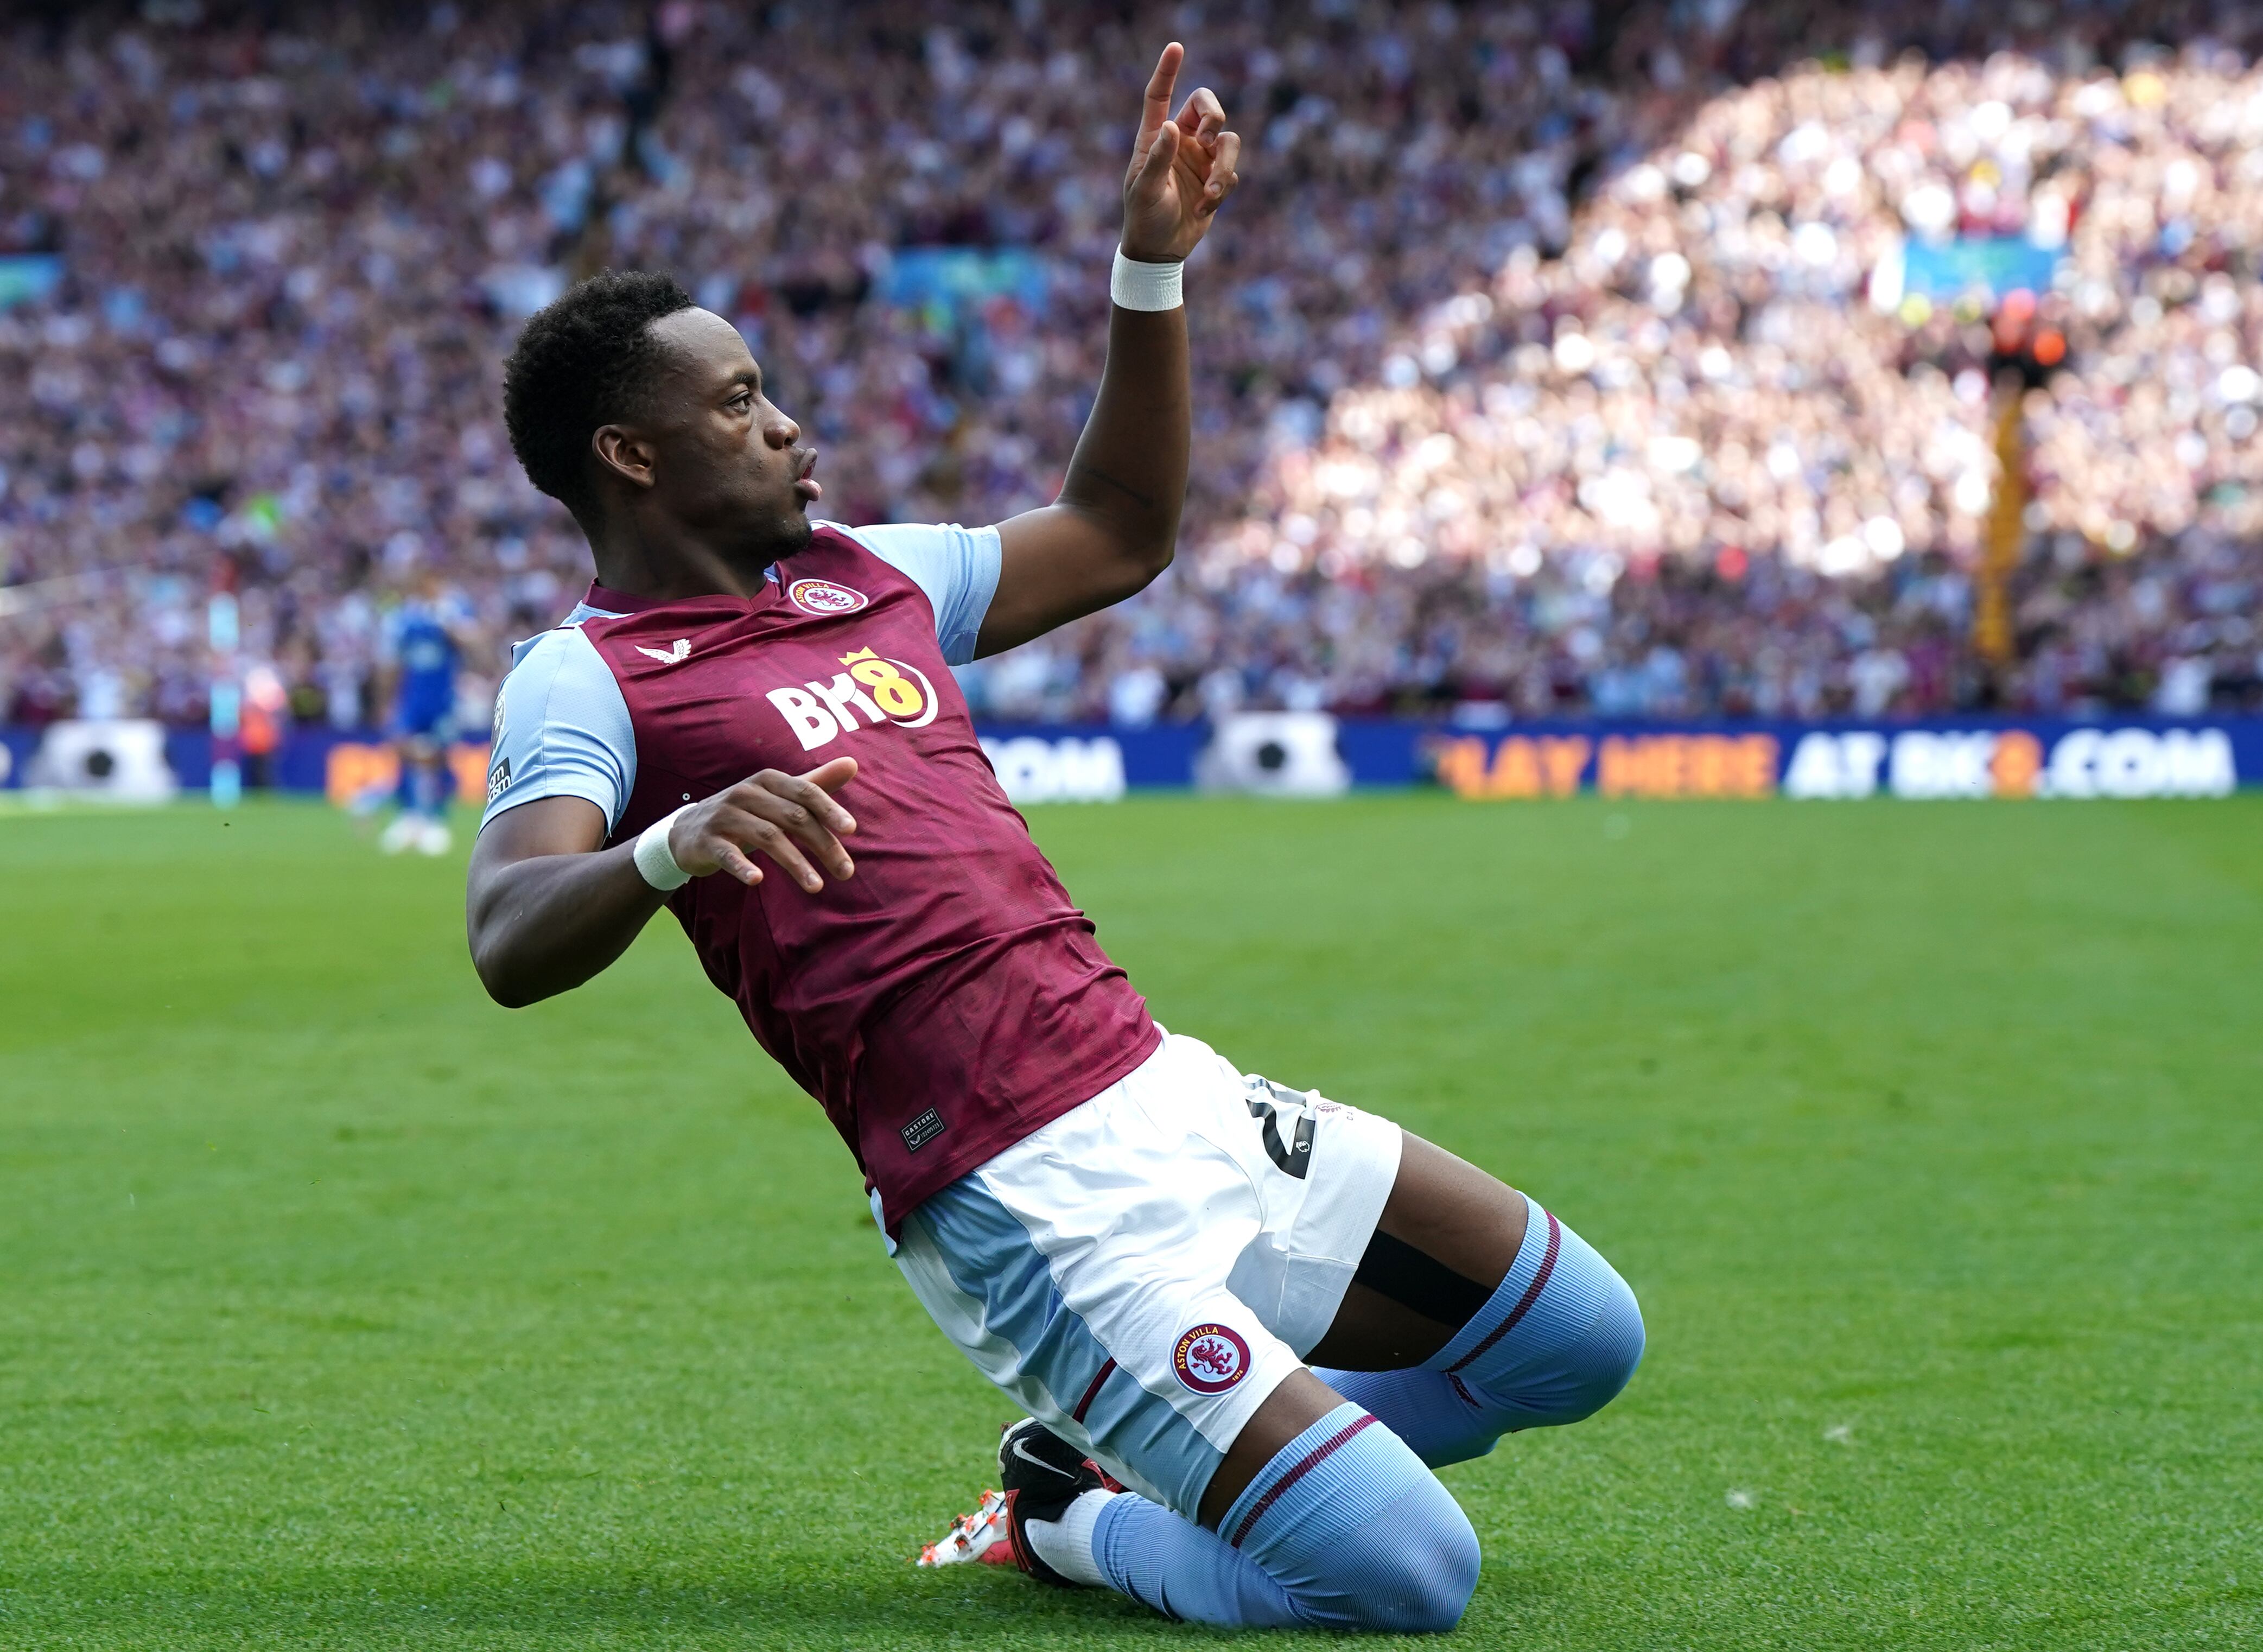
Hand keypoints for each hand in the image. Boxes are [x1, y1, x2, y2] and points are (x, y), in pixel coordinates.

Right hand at [666, 757, 857, 891]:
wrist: (688, 831)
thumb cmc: (745, 813)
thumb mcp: (778, 797)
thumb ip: (814, 784)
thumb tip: (853, 763)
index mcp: (767, 781)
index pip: (805, 792)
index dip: (829, 809)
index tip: (852, 830)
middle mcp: (746, 793)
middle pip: (792, 817)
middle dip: (822, 844)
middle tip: (846, 871)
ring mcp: (725, 816)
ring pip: (767, 836)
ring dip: (795, 863)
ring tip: (816, 886)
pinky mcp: (707, 841)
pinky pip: (728, 854)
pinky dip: (742, 866)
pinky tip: (758, 880)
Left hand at [1120, 42, 1241, 263]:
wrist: (1160, 250)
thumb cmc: (1143, 218)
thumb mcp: (1145, 190)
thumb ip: (1159, 158)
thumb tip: (1173, 127)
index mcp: (1155, 137)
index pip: (1159, 96)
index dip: (1168, 71)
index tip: (1176, 47)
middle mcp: (1181, 141)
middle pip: (1207, 107)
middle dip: (1215, 116)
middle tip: (1211, 138)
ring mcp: (1201, 159)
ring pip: (1229, 141)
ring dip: (1225, 166)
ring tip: (1211, 193)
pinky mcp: (1215, 179)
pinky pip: (1232, 174)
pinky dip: (1221, 191)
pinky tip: (1202, 210)